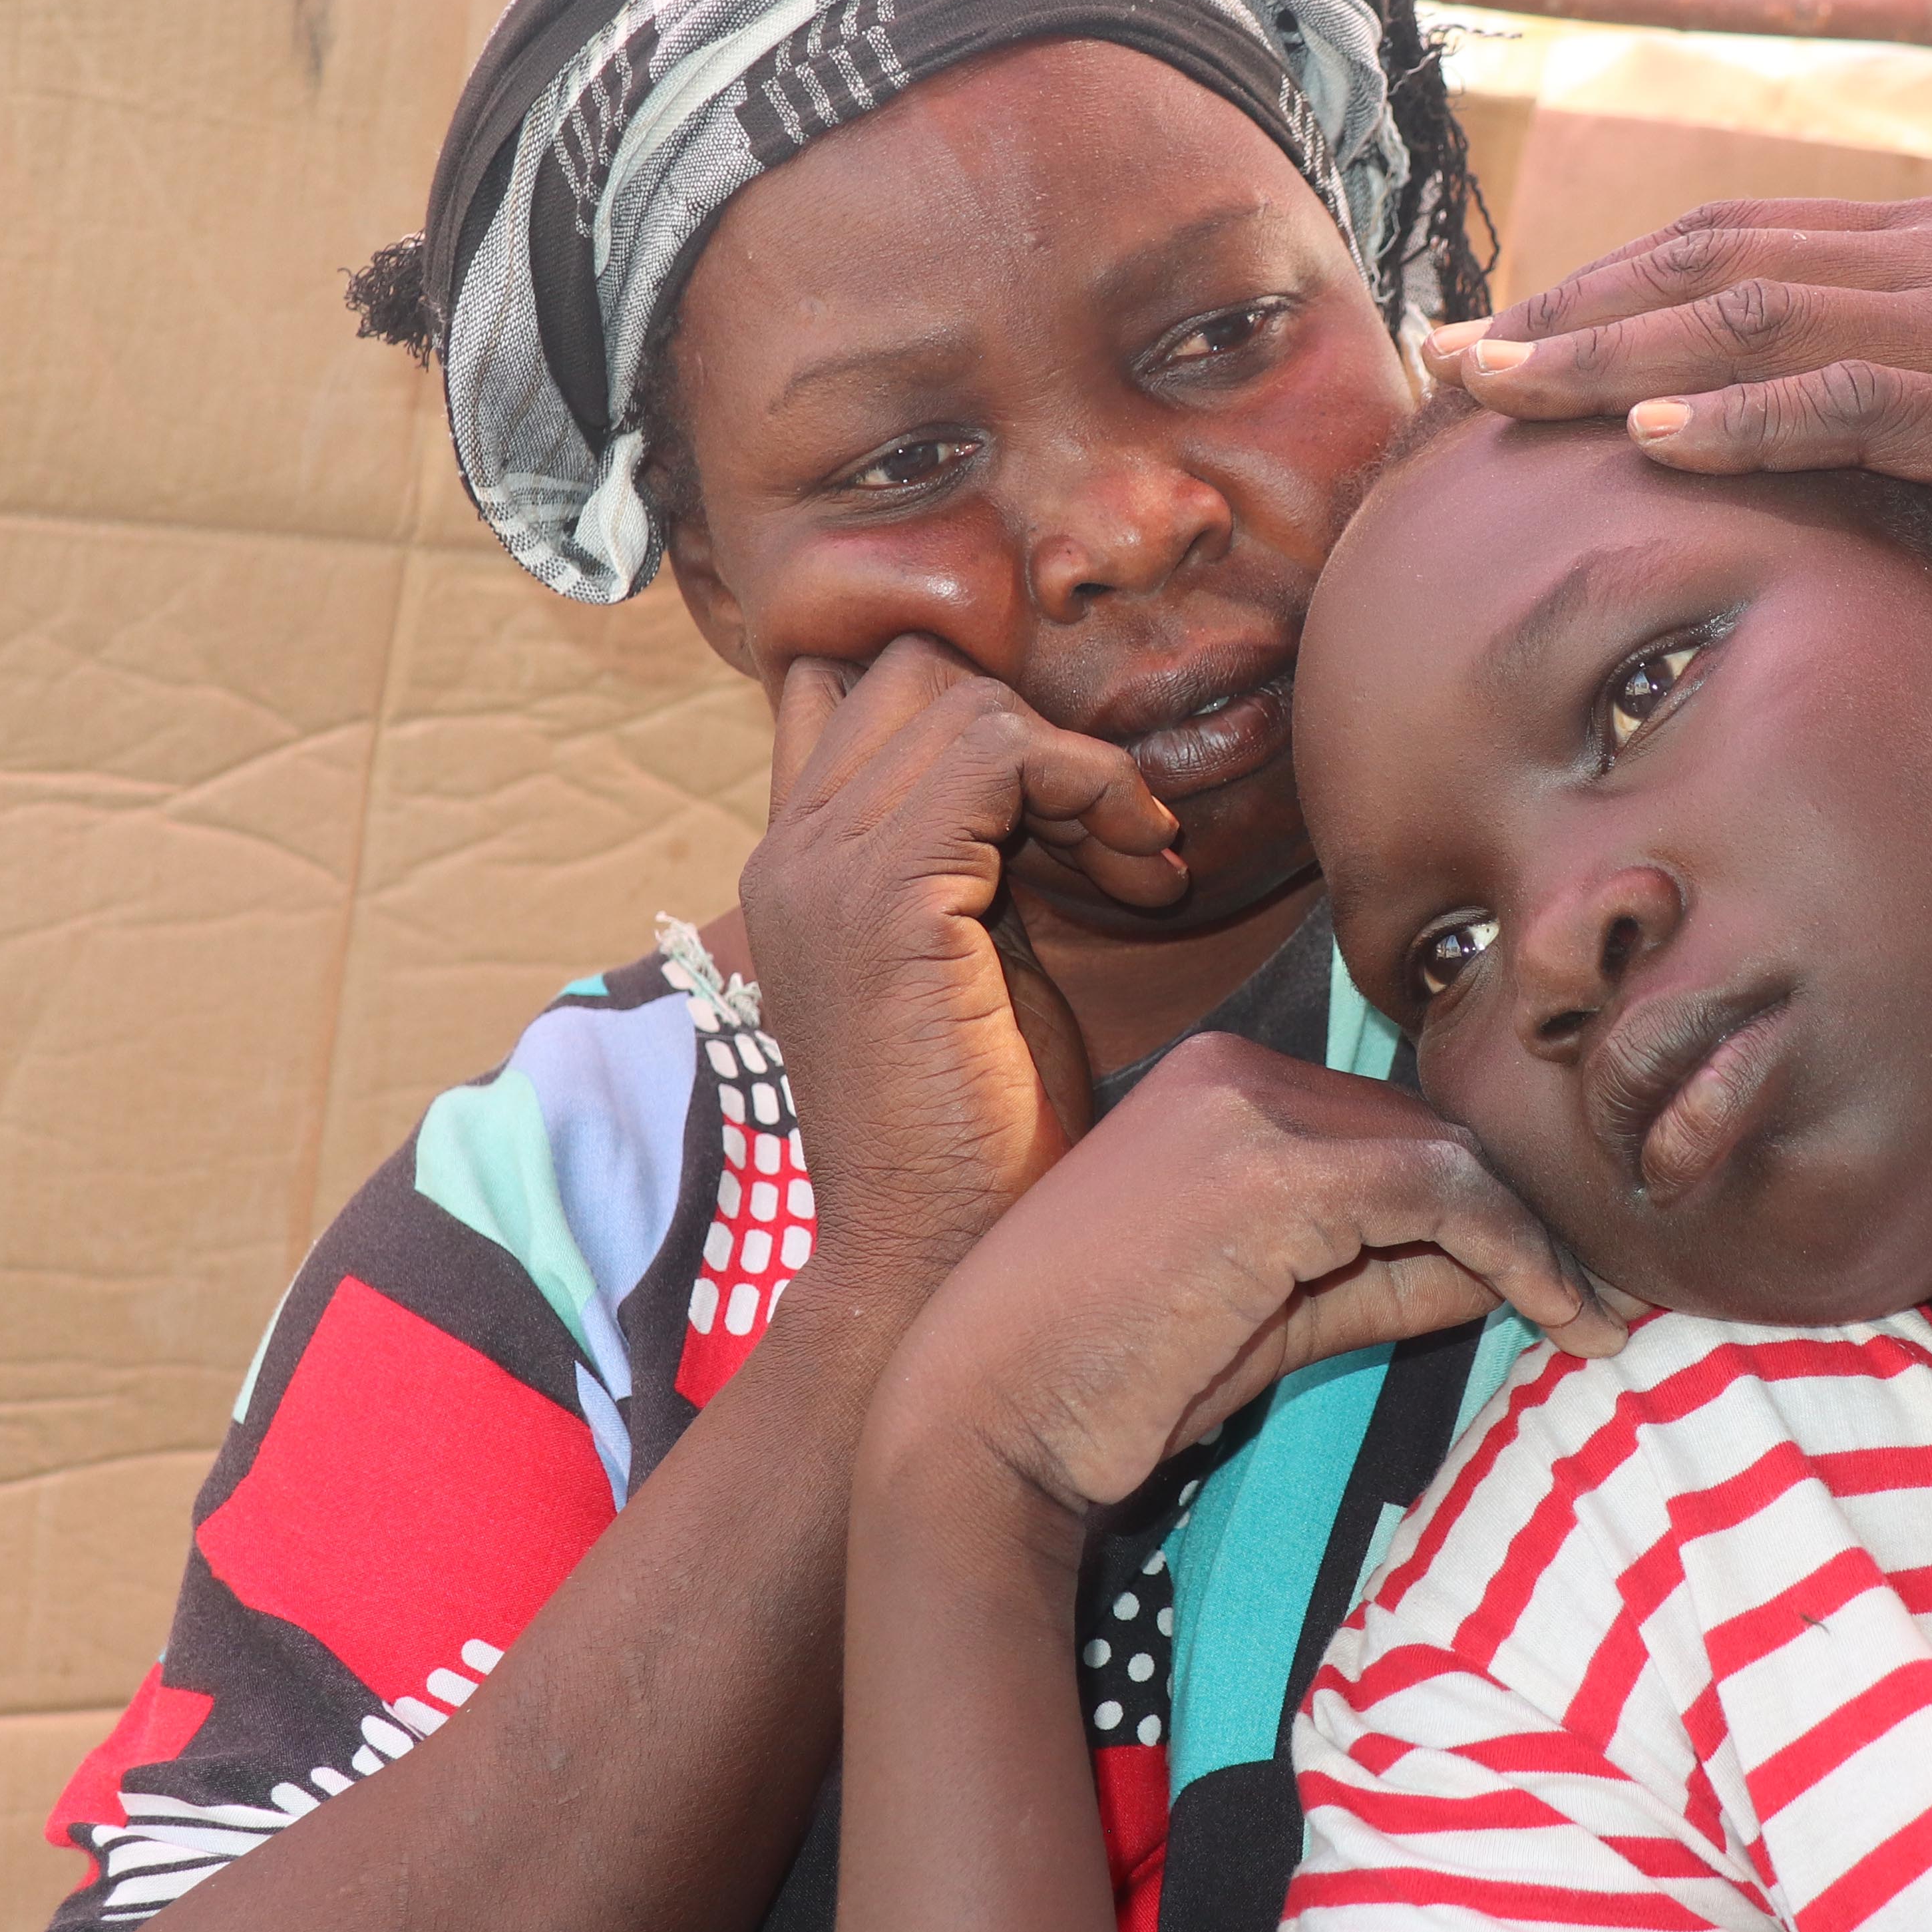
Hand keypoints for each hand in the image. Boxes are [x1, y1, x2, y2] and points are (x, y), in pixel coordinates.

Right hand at [736, 638, 1185, 1300]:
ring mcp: (823, 868)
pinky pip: (1000, 753)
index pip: (863, 691)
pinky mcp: (884, 896)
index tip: (1075, 813)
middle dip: (1039, 729)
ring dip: (1084, 771)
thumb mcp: (977, 962)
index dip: (987, 721)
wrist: (937, 1260)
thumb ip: (981, 859)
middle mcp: (791, 851)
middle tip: (1117, 839)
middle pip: (916, 670)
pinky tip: (1140, 872)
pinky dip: (1092, 787)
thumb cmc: (980, 1133)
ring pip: (966, 702)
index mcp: (800, 864)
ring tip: (1138, 867)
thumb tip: (1046, 773)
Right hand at [874, 1034, 1622, 1517]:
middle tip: (1601, 1298)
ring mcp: (1249, 1110)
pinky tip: (1563, 1313)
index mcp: (1215, 1084)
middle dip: (1522, 1216)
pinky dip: (1519, 1251)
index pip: (1386, 1127)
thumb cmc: (1105, 1381)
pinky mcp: (1274, 1173)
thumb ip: (1383, 1273)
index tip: (1557, 1272)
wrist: (980, 1424)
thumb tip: (1509, 1271)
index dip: (1480, 1200)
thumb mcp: (1270, 1312)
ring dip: (1537, 1240)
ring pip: (1449, 1153)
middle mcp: (1233, 1070)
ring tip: (1596, 1317)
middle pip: (1427, 1130)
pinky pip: (1442, 1193)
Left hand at [1429, 196, 1931, 617]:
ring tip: (1490, 386)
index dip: (1611, 285)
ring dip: (1605, 355)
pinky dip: (1742, 419)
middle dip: (1563, 309)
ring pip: (1749, 322)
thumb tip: (1876, 457)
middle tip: (1442, 353)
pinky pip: (1851, 407)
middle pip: (1709, 268)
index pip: (1742, 249)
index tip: (1509, 330)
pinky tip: (1651, 440)